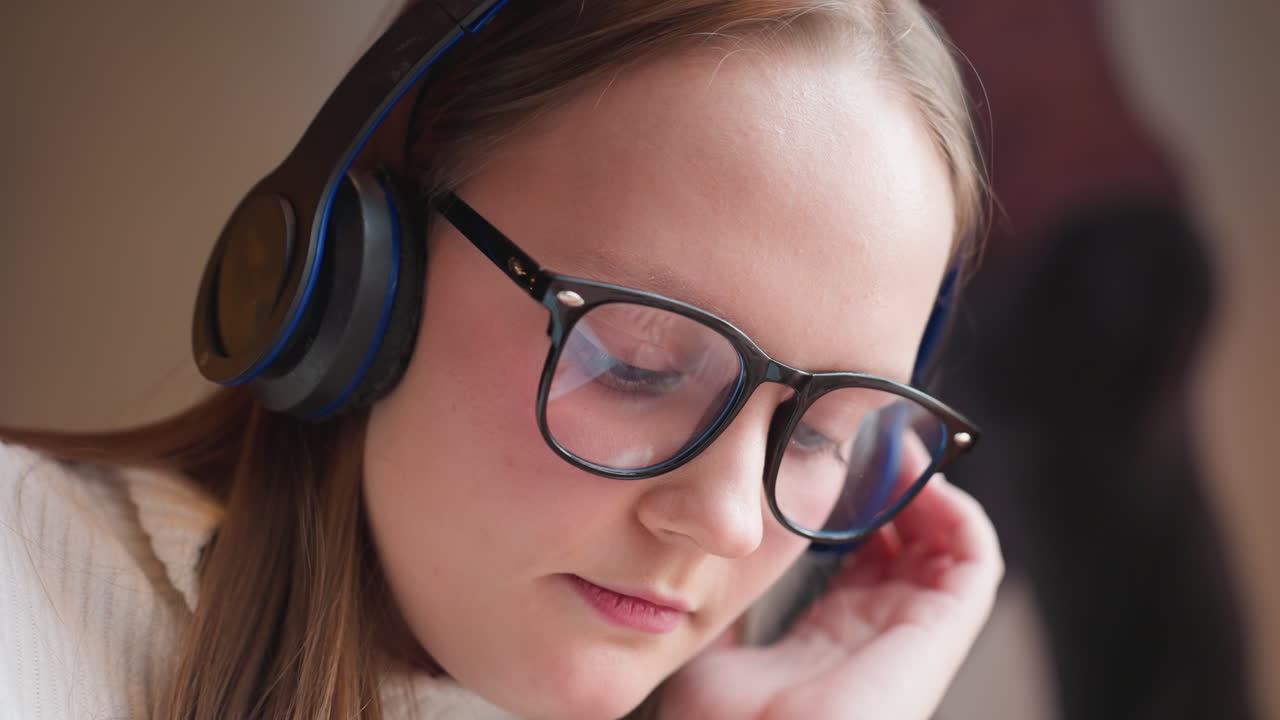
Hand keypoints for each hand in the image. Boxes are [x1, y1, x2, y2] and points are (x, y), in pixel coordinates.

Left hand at [661, 475, 1002, 719]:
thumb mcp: (704, 646)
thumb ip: (709, 606)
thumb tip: (685, 565)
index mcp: (824, 634)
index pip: (856, 561)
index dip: (852, 506)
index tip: (830, 457)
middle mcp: (871, 630)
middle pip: (904, 547)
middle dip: (891, 487)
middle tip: (865, 437)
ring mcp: (908, 631)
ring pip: (945, 549)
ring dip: (927, 492)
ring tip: (895, 446)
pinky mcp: (937, 631)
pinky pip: (975, 565)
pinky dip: (960, 515)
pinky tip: (922, 478)